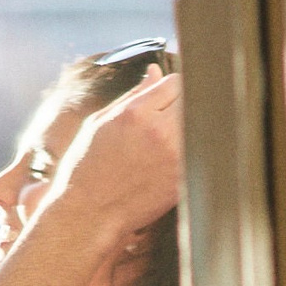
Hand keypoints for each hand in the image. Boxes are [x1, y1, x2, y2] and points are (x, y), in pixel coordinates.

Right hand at [54, 64, 183, 238]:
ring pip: (198, 126)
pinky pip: (198, 152)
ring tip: (167, 141)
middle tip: (169, 118)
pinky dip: (192, 150)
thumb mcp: (101, 123)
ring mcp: (175, 156)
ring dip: (189, 127)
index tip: (166, 96)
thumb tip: (155, 72)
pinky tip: (170, 159)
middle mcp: (159, 131)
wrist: (89, 213)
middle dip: (182, 105)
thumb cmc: (87, 168)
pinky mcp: (183, 178)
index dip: (171, 88)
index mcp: (135, 113)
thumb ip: (133, 96)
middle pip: (191, 101)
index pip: (174, 82)